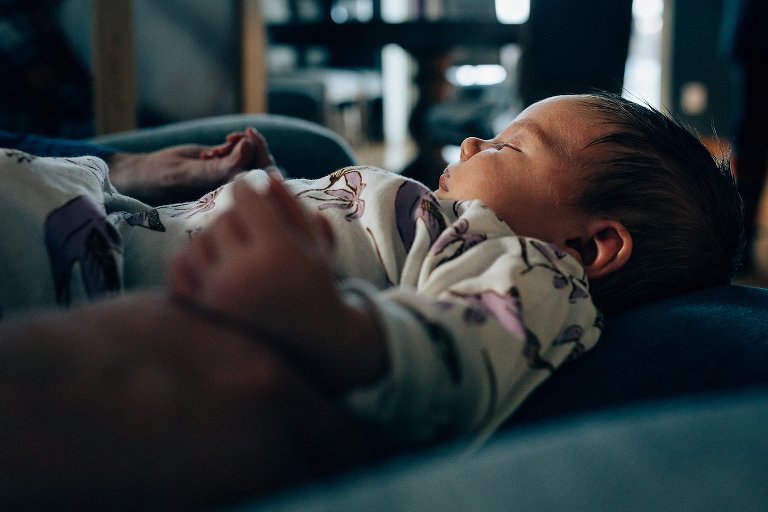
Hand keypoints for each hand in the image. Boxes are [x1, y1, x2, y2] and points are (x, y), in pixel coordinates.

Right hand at [108, 127, 276, 204]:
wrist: (144, 175)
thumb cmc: (164, 180)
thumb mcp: (190, 173)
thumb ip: (220, 165)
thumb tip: (250, 146)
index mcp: (233, 203)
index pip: (266, 181)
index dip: (261, 155)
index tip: (247, 136)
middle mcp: (235, 192)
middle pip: (265, 168)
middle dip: (253, 147)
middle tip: (234, 136)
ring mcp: (231, 179)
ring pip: (254, 158)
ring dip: (241, 145)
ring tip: (216, 147)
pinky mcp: (224, 167)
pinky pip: (242, 153)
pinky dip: (234, 144)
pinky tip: (213, 149)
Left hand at [167, 177, 386, 391]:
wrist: (311, 337)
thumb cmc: (315, 281)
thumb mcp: (315, 240)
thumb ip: (290, 204)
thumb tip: (264, 176)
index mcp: (276, 250)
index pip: (244, 198)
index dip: (247, 188)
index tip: (250, 192)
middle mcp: (244, 271)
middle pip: (221, 219)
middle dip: (235, 217)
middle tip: (248, 225)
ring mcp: (219, 293)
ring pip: (197, 241)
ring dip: (213, 237)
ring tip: (233, 245)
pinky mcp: (203, 310)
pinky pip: (179, 268)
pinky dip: (190, 259)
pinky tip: (212, 262)